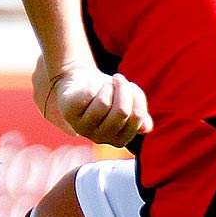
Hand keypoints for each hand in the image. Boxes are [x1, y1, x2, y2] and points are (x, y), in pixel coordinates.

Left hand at [35, 61, 150, 147]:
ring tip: (105, 82)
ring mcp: (82, 127)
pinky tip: (91, 85)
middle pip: (121, 111)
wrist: (81, 83)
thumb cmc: (108, 94)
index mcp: (118, 139)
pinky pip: (89, 95)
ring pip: (104, 103)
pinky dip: (94, 84)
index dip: (138, 98)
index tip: (131, 86)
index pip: (136, 119)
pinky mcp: (70, 113)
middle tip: (118, 78)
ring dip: (109, 86)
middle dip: (124, 89)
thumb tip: (146, 127)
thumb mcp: (127, 104)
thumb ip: (139, 116)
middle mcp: (100, 138)